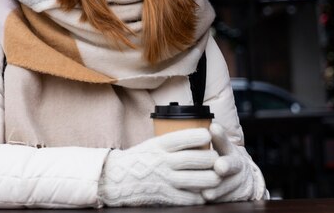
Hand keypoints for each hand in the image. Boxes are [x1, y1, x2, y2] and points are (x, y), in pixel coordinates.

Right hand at [98, 128, 220, 206]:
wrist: (116, 179)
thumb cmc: (139, 159)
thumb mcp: (152, 144)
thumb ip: (172, 143)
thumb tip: (200, 137)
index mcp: (159, 145)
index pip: (185, 137)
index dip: (200, 136)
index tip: (208, 135)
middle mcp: (163, 161)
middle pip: (196, 158)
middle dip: (212, 158)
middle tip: (217, 158)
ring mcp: (165, 180)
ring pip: (198, 179)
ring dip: (212, 178)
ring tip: (216, 176)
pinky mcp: (166, 196)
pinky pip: (190, 198)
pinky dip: (200, 195)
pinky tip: (203, 192)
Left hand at [203, 123, 267, 202]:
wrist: (240, 178)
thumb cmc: (219, 157)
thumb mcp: (217, 146)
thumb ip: (205, 137)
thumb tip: (183, 124)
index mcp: (228, 149)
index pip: (224, 140)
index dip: (220, 135)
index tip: (213, 128)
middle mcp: (235, 164)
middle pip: (232, 164)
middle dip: (226, 165)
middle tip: (219, 167)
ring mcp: (237, 180)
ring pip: (228, 185)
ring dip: (219, 189)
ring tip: (207, 193)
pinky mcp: (235, 195)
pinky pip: (226, 199)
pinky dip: (217, 200)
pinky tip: (205, 201)